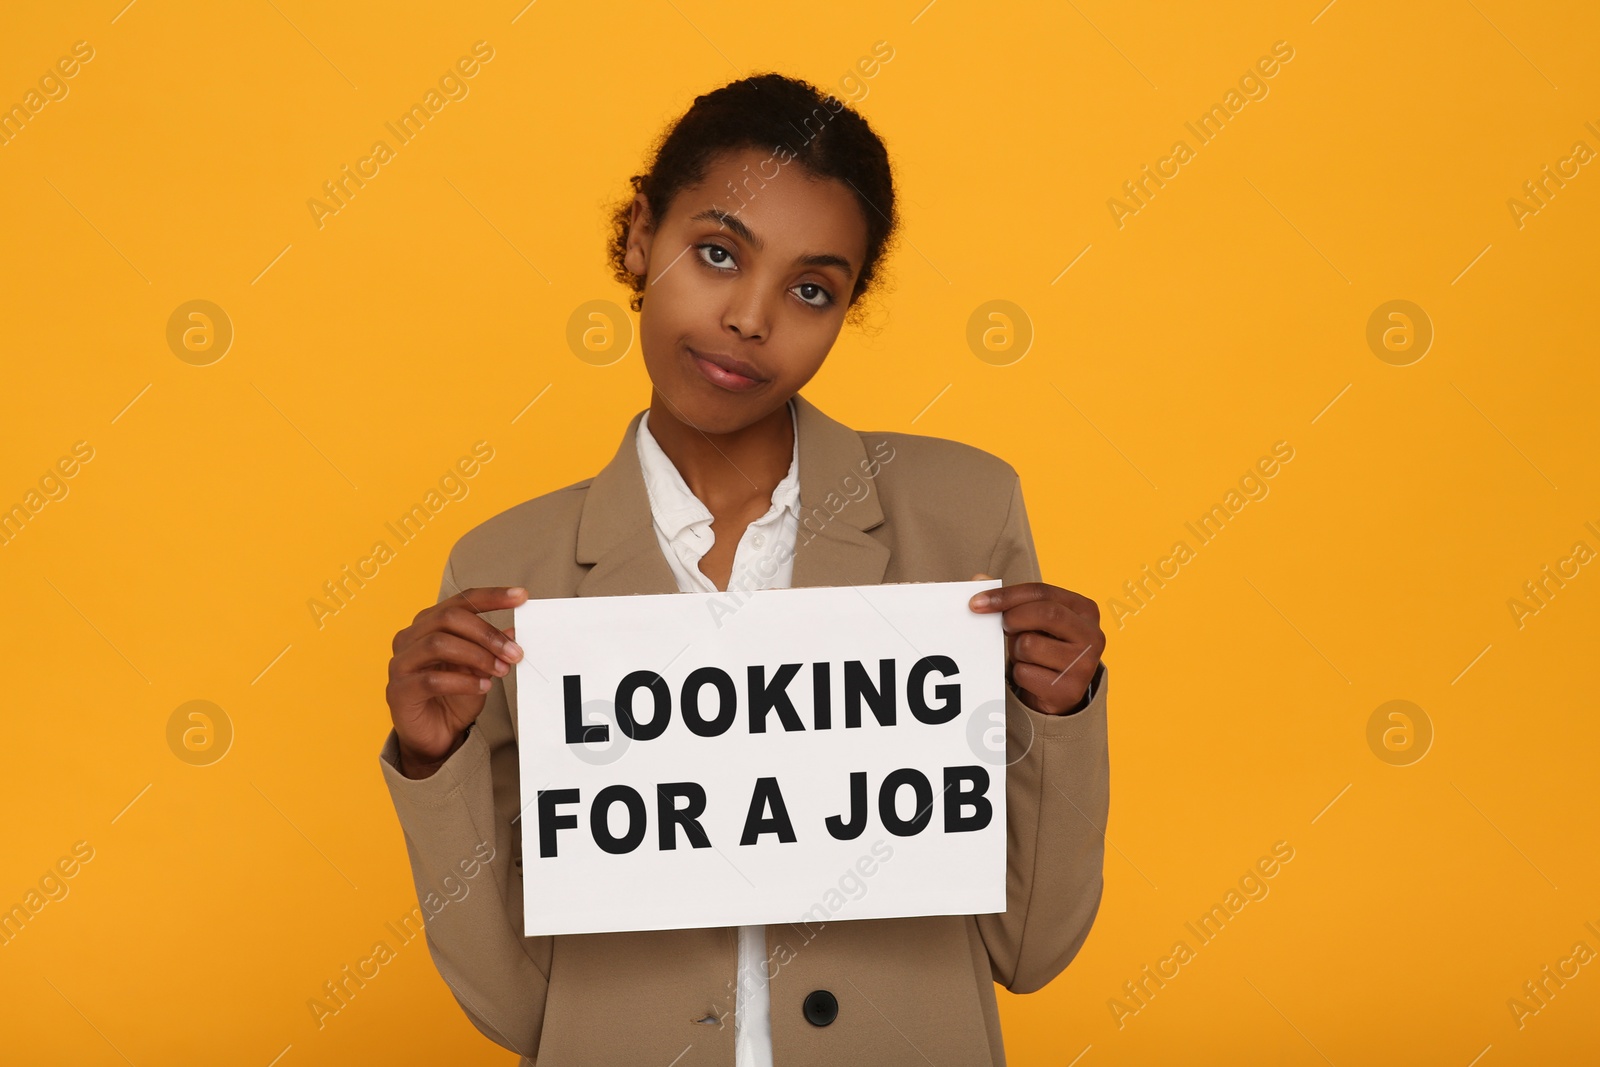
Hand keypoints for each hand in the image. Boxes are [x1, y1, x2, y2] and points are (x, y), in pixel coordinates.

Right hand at [387, 586, 527, 777]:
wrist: (436, 737)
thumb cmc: (454, 697)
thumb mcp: (480, 668)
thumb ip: (492, 647)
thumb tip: (516, 630)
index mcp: (429, 624)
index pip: (461, 601)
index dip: (492, 597)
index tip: (521, 597)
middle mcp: (410, 637)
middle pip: (449, 618)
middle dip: (487, 634)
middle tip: (514, 652)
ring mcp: (401, 663)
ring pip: (438, 644)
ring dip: (477, 656)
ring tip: (501, 670)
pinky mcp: (398, 690)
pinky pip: (432, 680)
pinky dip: (463, 682)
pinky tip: (483, 686)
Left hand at [967, 573, 1104, 714]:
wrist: (1059, 692)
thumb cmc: (1044, 647)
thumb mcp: (1033, 619)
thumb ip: (1009, 598)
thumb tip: (979, 579)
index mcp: (1085, 609)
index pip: (1042, 592)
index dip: (1007, 595)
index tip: (977, 602)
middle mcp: (1092, 635)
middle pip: (1044, 613)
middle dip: (1013, 618)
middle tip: (1003, 627)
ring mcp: (1084, 664)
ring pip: (1030, 645)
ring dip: (1016, 651)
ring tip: (1025, 656)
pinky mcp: (1069, 690)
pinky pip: (1025, 673)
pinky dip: (1019, 674)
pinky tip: (1031, 676)